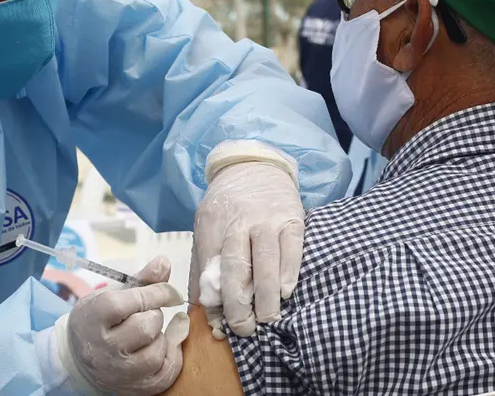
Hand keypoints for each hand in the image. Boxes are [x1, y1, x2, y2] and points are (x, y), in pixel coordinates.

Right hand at [56, 256, 190, 394]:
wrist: (78, 361)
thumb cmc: (98, 321)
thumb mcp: (111, 295)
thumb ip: (141, 279)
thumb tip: (164, 261)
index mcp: (95, 317)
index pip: (134, 301)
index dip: (157, 292)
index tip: (169, 292)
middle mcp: (105, 348)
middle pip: (147, 325)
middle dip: (154, 315)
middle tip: (146, 315)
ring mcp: (119, 371)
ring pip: (158, 350)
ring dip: (161, 337)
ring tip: (149, 333)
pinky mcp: (135, 389)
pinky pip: (165, 371)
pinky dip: (171, 356)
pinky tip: (165, 345)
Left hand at [190, 141, 304, 337]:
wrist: (253, 165)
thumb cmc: (227, 206)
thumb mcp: (204, 226)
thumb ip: (201, 265)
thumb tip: (202, 308)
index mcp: (212, 225)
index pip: (210, 268)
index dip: (215, 300)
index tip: (219, 324)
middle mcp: (239, 222)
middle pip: (236, 267)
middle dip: (239, 303)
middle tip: (243, 328)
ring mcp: (267, 219)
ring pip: (266, 262)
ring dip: (267, 296)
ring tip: (267, 318)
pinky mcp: (292, 218)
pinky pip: (292, 250)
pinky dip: (289, 273)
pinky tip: (285, 292)